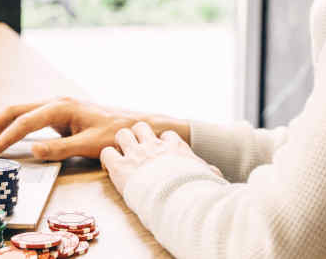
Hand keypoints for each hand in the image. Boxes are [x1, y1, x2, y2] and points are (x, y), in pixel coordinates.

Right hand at [0, 97, 188, 160]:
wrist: (135, 125)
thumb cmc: (116, 133)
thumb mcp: (90, 145)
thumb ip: (61, 149)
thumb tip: (32, 150)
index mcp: (61, 107)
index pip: (24, 123)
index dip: (3, 139)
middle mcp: (56, 103)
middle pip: (14, 111)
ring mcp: (57, 108)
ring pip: (19, 113)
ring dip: (0, 126)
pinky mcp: (59, 115)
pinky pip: (29, 118)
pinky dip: (12, 127)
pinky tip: (4, 138)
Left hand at [100, 121, 221, 193]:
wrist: (179, 198)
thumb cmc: (196, 189)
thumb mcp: (209, 176)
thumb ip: (210, 172)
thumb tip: (218, 175)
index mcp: (175, 147)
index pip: (166, 135)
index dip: (161, 143)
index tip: (161, 154)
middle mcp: (154, 146)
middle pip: (141, 126)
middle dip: (137, 136)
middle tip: (137, 151)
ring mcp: (136, 154)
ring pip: (122, 133)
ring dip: (121, 144)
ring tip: (123, 157)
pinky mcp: (120, 167)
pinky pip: (107, 153)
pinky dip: (107, 160)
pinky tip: (111, 169)